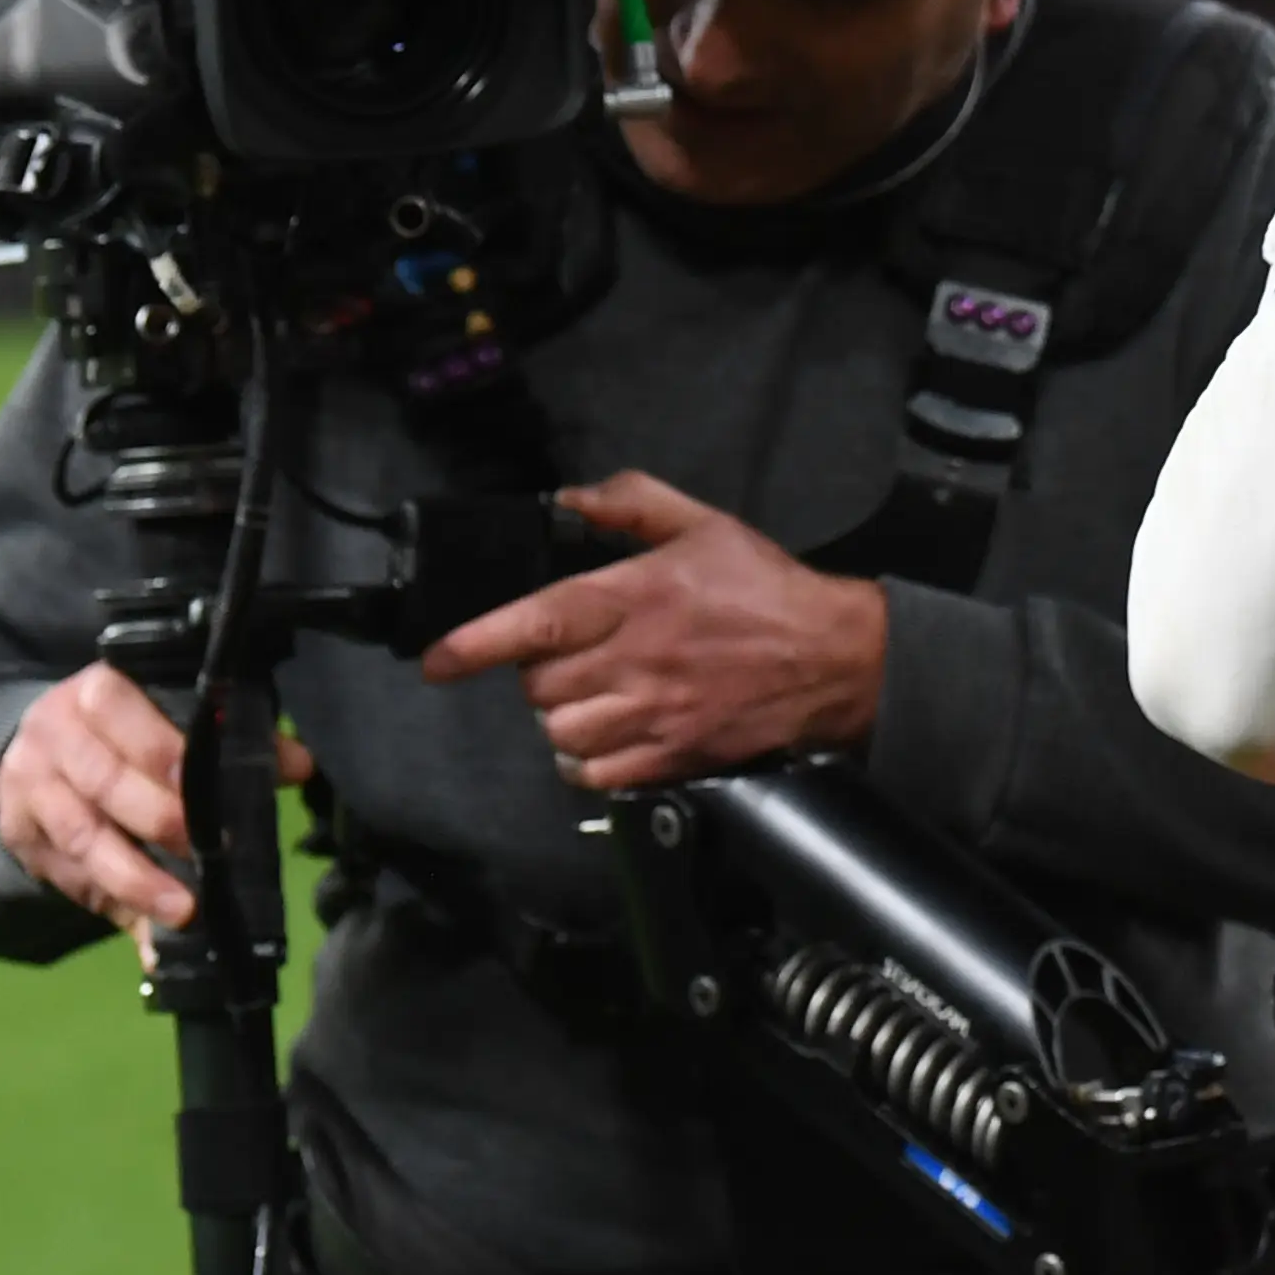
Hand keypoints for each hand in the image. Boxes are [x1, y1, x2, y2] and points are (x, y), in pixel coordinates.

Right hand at [0, 660, 312, 936]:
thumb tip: (298, 765)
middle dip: (159, 820)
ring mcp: (28, 787)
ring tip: (183, 910)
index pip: (118, 708)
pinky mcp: (19, 836)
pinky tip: (148, 928)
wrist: (38, 747)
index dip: (159, 748)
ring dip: (136, 879)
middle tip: (210, 851)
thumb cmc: (128, 725)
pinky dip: (113, 904)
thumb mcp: (169, 712)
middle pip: (103, 781)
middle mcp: (51, 736)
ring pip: (81, 837)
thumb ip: (233, 734)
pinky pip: (67, 876)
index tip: (199, 783)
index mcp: (93, 692)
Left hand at [419, 472, 886, 791]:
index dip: (476, 644)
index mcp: (638, 595)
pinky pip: (594, 774)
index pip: (536, 622)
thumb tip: (571, 500)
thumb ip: (634, 504)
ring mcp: (654, 714)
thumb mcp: (707, 525)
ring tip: (590, 701)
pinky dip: (587, 761)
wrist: (838, 658)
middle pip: (539, 686)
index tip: (437, 661)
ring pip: (560, 733)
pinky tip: (608, 738)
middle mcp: (637, 658)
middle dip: (541, 675)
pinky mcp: (673, 758)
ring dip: (563, 719)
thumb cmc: (769, 590)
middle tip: (573, 660)